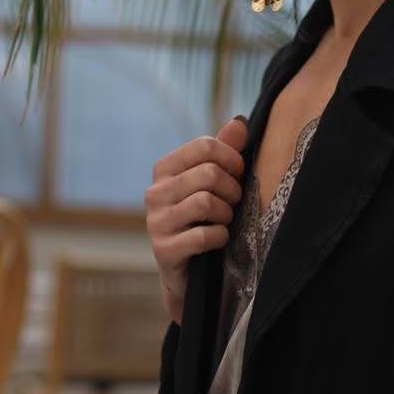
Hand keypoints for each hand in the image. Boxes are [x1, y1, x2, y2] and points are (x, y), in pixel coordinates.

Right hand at [145, 115, 249, 323]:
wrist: (188, 272)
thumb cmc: (204, 219)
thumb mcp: (213, 183)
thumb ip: (224, 151)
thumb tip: (239, 121)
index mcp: (165, 169)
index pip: (205, 146)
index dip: (233, 159)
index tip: (239, 174)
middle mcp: (154, 192)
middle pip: (208, 174)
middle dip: (232, 189)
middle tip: (234, 203)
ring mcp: (156, 222)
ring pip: (206, 202)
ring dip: (227, 214)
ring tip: (225, 220)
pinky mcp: (163, 250)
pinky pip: (204, 235)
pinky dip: (221, 237)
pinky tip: (219, 239)